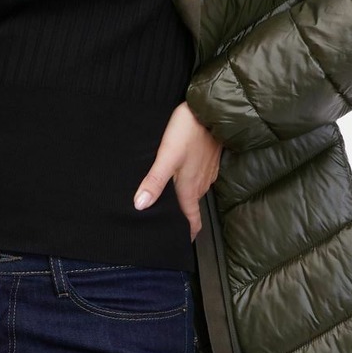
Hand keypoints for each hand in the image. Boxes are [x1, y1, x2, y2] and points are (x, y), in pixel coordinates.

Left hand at [132, 101, 222, 238]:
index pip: (192, 219)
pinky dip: (191, 182)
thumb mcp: (167, 157)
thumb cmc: (188, 130)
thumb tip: (140, 206)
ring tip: (171, 201)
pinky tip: (181, 175)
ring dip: (186, 199)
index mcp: (190, 188)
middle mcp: (201, 184)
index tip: (180, 243)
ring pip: (196, 192)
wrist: (208, 109)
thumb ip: (154, 182)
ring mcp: (208, 172)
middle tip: (168, 222)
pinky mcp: (210, 160)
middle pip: (192, 207)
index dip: (187, 234)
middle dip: (182, 216)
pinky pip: (200, 178)